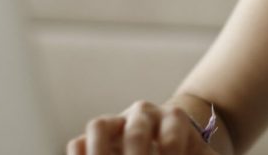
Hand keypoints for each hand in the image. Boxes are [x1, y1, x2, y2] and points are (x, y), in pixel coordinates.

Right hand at [65, 100, 220, 154]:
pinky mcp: (94, 140)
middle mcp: (143, 115)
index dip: (171, 152)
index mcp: (174, 118)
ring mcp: (116, 124)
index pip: (172, 132)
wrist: (173, 145)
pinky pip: (78, 142)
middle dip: (138, 154)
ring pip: (99, 125)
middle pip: (137, 128)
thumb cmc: (189, 154)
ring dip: (100, 151)